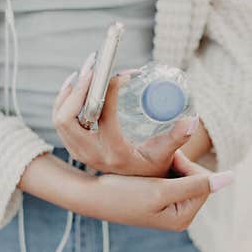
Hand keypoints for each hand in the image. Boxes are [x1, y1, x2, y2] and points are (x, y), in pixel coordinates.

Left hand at [52, 59, 198, 177]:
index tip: (120, 75)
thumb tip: (192, 121)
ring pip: (59, 119)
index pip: (104, 120)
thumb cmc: (154, 164)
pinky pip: (60, 121)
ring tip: (86, 71)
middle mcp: (92, 155)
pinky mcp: (75, 147)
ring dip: (69, 92)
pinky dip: (64, 100)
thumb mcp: (166, 153)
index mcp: (115, 154)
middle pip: (67, 120)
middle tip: (93, 68)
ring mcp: (80, 152)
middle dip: (78, 90)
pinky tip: (76, 84)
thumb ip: (177, 137)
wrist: (137, 184)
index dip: (108, 93)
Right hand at [76, 150, 233, 230]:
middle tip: (156, 159)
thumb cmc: (123, 194)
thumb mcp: (161, 189)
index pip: (204, 181)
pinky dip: (160, 169)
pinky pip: (170, 178)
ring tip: (149, 163)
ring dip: (168, 164)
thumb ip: (195, 184)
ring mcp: (168, 208)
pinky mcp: (158, 200)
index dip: (187, 165)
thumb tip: (230, 179)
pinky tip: (144, 169)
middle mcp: (179, 216)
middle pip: (195, 179)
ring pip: (182, 175)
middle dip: (178, 165)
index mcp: (183, 218)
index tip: (167, 157)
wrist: (91, 196)